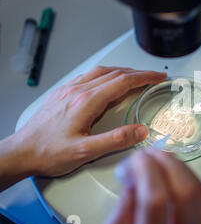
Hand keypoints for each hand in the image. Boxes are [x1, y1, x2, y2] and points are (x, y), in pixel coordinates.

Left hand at [9, 66, 165, 177]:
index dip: (144, 77)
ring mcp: (68, 90)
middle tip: (153, 75)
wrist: (20, 152)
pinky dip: (106, 74)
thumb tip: (140, 131)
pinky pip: (88, 76)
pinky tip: (107, 80)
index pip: (122, 82)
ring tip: (136, 75)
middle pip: (114, 73)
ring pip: (101, 72)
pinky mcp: (62, 94)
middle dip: (138, 72)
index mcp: (85, 102)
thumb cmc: (48, 152)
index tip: (158, 76)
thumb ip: (115, 140)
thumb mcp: (85, 152)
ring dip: (122, 71)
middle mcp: (77, 91)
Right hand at [94, 149, 200, 223]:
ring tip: (161, 159)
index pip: (155, 199)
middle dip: (167, 162)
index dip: (146, 171)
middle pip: (186, 191)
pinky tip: (174, 175)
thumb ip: (120, 212)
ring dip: (180, 167)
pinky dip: (188, 181)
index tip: (136, 159)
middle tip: (150, 154)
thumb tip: (133, 177)